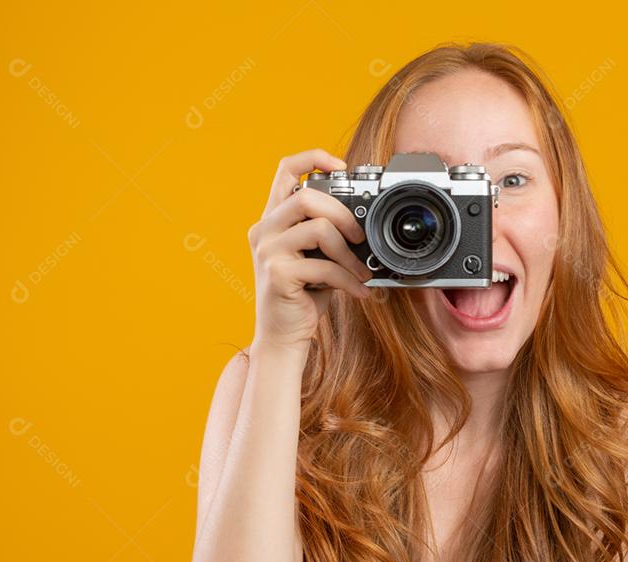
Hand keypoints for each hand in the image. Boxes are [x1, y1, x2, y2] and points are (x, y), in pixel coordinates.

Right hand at [247, 148, 372, 354]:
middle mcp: (263, 230)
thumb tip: (363, 219)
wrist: (282, 336)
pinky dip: (349, 280)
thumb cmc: (302, 295)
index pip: (285, 169)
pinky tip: (359, 292)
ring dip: (349, 253)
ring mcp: (267, 251)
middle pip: (307, 196)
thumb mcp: (314, 256)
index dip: (314, 158)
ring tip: (361, 271)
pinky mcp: (277, 274)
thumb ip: (325, 232)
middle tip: (360, 238)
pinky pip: (324, 266)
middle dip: (344, 215)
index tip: (341, 166)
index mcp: (272, 220)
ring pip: (319, 229)